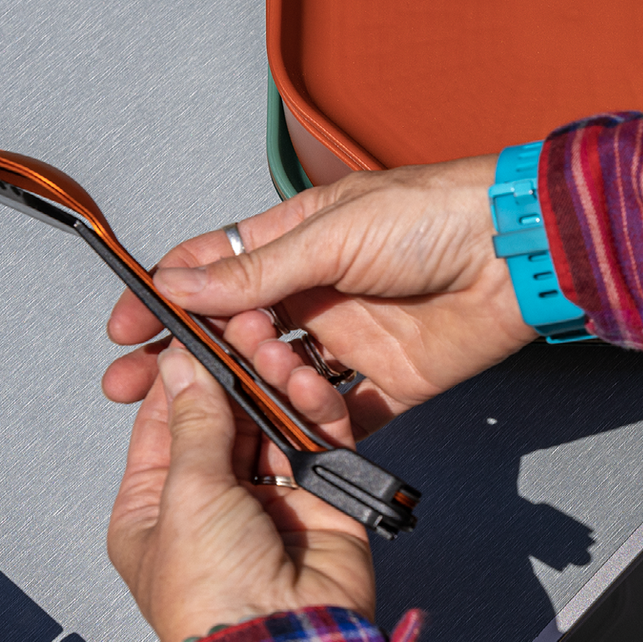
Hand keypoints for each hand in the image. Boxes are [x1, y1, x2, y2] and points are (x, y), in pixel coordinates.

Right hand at [103, 156, 533, 435]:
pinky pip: (337, 415)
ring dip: (266, 385)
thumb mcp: (330, 234)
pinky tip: (314, 417)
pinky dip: (319, 425)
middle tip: (147, 385)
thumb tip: (178, 286)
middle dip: (191, 359)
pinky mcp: (385, 381)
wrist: (515, 253)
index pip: (210, 273)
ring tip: (281, 372)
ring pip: (279, 380)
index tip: (127, 329)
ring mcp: (346, 340)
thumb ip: (254, 272)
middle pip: (233, 334)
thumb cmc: (430, 216)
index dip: (163, 299)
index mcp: (292, 243)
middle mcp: (312, 294)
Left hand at [107, 316, 373, 641]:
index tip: (194, 330)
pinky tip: (305, 384)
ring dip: (274, 385)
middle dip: (236, 373)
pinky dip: (313, 411)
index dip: (181, 375)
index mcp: (155, 510)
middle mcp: (211, 504)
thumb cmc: (212, 600)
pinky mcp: (319, 504)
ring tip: (273, 350)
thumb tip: (183, 368)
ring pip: (271, 424)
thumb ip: (195, 423)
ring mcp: (267, 503)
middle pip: (223, 419)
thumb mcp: (187, 495)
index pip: (166, 424)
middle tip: (244, 329)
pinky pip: (316, 444)